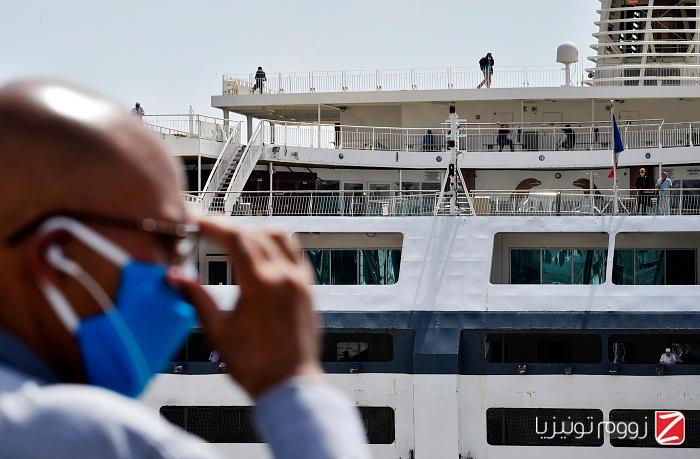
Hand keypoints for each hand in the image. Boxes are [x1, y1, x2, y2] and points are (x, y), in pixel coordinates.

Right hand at [169, 220, 321, 399]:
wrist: (289, 384)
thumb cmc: (255, 365)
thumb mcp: (217, 330)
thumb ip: (196, 298)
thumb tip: (175, 277)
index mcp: (261, 285)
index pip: (236, 238)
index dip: (214, 226)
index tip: (198, 223)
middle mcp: (285, 276)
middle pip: (255, 233)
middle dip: (230, 229)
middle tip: (210, 232)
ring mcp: (301, 281)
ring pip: (280, 236)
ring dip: (257, 232)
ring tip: (236, 241)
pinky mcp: (309, 288)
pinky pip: (295, 253)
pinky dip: (277, 246)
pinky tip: (261, 256)